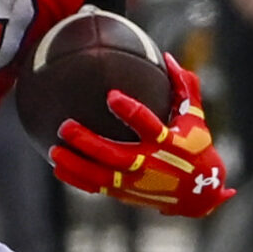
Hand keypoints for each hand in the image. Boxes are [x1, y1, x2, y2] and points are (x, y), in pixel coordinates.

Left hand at [48, 55, 235, 218]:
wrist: (199, 193)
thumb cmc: (196, 147)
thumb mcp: (196, 118)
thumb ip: (184, 88)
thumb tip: (168, 57)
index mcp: (167, 142)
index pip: (146, 125)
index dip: (129, 111)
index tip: (111, 96)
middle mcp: (150, 164)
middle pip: (114, 154)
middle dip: (88, 142)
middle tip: (65, 126)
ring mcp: (136, 182)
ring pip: (101, 176)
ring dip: (76, 164)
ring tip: (53, 151)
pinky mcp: (127, 194)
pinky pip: (98, 187)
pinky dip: (77, 179)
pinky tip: (58, 168)